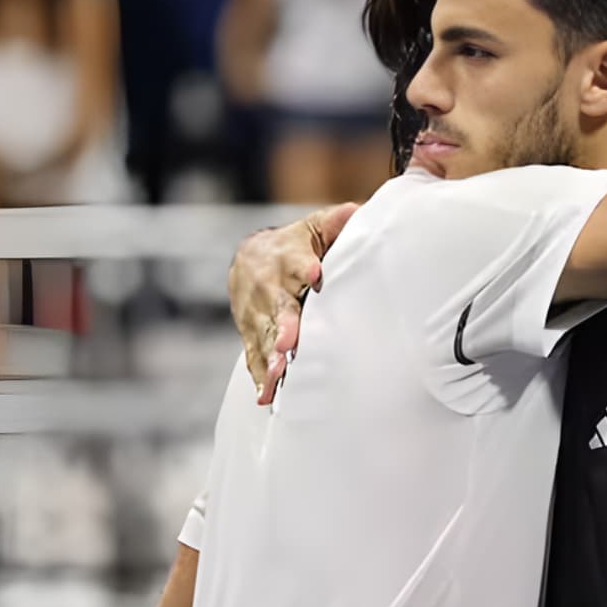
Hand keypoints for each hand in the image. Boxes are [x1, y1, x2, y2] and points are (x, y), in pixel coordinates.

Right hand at [227, 202, 357, 404]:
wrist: (249, 257)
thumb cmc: (295, 245)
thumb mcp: (314, 228)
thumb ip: (336, 223)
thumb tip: (358, 211)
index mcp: (288, 256)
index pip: (297, 260)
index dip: (305, 267)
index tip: (314, 274)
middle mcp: (268, 285)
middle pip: (277, 306)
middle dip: (282, 324)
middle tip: (288, 342)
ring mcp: (256, 312)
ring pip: (262, 336)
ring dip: (270, 356)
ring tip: (278, 376)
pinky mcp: (250, 332)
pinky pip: (254, 354)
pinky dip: (259, 374)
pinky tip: (266, 395)